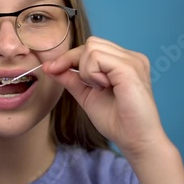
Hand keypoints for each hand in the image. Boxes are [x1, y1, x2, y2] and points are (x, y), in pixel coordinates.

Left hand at [42, 36, 166, 156]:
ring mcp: (132, 60)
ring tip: (100, 88)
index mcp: (123, 62)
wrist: (134, 140)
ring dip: (86, 71)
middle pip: (90, 43)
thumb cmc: (115, 120)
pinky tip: (103, 87)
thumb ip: (70, 78)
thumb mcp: (86, 94)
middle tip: (88, 85)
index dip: (69, 57)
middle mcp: (131, 57)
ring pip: (91, 48)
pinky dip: (91, 73)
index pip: (91, 47)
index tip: (51, 68)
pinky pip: (97, 57)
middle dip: (76, 62)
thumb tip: (49, 66)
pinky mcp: (130, 68)